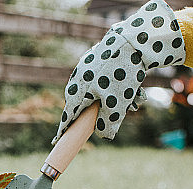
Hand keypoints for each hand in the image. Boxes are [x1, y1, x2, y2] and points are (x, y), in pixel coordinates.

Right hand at [53, 0, 185, 141]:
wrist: (132, 42)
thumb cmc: (120, 76)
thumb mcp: (115, 107)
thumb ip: (107, 125)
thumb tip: (103, 135)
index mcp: (76, 93)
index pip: (67, 117)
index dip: (63, 131)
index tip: (56, 141)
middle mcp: (76, 80)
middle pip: (85, 105)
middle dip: (104, 111)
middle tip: (124, 110)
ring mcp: (85, 68)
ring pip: (98, 92)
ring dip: (116, 98)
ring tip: (136, 98)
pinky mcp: (96, 60)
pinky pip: (104, 79)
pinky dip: (117, 85)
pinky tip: (133, 83)